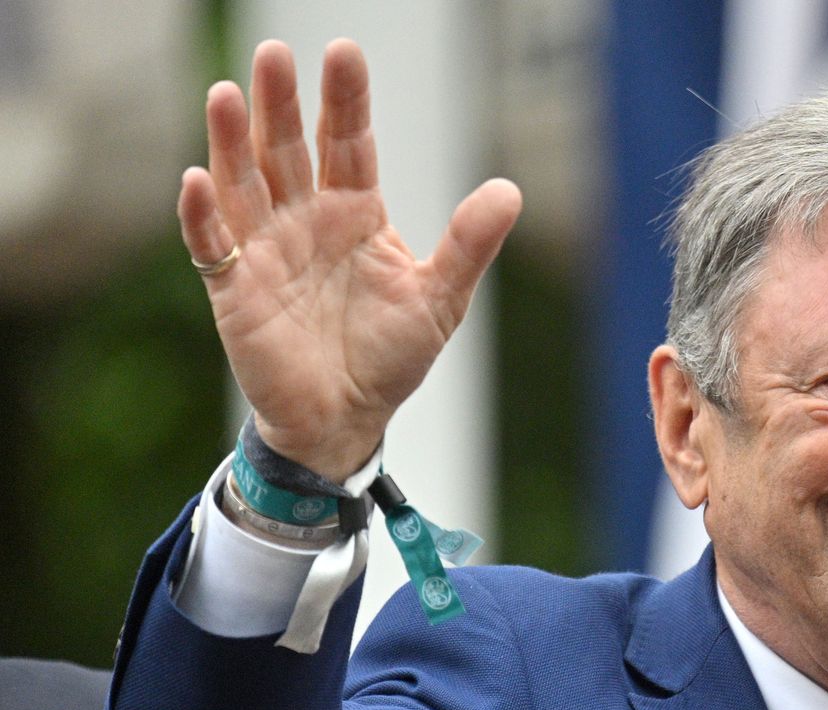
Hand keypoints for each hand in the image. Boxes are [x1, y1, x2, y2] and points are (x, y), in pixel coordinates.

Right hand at [178, 39, 521, 481]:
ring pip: (243, 183)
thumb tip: (510, 191)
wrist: (348, 419)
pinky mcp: (235, 288)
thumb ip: (469, 244)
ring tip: (229, 94)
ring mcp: (266, 250)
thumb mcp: (441, 299)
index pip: (348, 144)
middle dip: (282, 103)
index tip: (343, 51)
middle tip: (275, 53)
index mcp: (356, 215)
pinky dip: (203, 215)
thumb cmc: (391, 357)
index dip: (345, 100)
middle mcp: (305, 221)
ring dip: (232, 141)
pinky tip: (198, 179)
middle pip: (289, 150)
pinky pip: (213, 245)